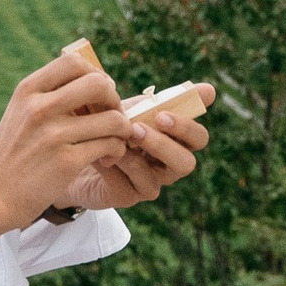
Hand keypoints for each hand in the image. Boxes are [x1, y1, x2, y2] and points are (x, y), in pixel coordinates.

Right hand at [0, 47, 134, 243]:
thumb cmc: (12, 155)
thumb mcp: (20, 113)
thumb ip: (48, 95)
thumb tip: (94, 79)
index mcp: (28, 90)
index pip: (73, 61)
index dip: (95, 73)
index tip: (97, 93)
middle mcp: (39, 108)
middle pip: (99, 83)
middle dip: (113, 99)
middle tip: (110, 117)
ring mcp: (53, 135)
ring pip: (113, 118)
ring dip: (122, 130)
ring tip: (113, 141)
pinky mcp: (66, 162)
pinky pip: (110, 145)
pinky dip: (117, 151)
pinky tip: (106, 159)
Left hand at [59, 89, 209, 214]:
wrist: (74, 146)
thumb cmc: (110, 123)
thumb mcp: (131, 107)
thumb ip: (162, 99)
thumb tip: (211, 89)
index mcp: (175, 141)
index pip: (198, 138)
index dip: (188, 126)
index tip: (163, 113)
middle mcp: (168, 166)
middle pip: (187, 163)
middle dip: (164, 144)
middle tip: (140, 127)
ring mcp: (150, 183)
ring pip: (159, 178)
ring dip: (137, 155)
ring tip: (119, 137)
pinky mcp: (128, 196)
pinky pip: (128, 184)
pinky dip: (116, 164)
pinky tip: (102, 151)